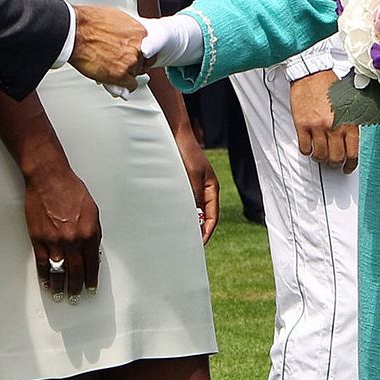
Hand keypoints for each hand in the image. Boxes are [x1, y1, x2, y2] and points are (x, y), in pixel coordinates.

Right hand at [22, 162, 102, 297]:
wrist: (49, 179)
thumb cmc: (71, 191)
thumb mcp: (92, 211)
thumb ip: (94, 233)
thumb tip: (93, 251)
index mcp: (88, 234)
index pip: (92, 264)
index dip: (91, 278)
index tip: (91, 288)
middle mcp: (72, 241)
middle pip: (76, 272)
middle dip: (77, 287)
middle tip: (76, 296)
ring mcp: (54, 241)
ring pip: (59, 271)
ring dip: (61, 286)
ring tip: (62, 295)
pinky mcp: (38, 239)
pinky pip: (42, 263)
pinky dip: (45, 276)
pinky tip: (48, 283)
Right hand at [69, 5, 146, 88]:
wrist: (74, 31)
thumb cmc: (88, 22)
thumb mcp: (115, 18)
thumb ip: (126, 30)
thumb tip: (127, 36)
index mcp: (139, 32)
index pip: (149, 48)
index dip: (139, 53)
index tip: (133, 55)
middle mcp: (138, 47)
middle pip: (142, 62)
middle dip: (130, 63)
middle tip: (117, 61)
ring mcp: (130, 62)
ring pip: (135, 74)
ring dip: (124, 73)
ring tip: (109, 67)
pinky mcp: (120, 75)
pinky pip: (130, 86)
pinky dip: (124, 86)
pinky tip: (116, 81)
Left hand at [175, 127, 218, 242]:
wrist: (174, 134)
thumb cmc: (186, 152)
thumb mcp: (193, 175)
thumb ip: (194, 195)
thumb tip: (195, 217)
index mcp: (211, 189)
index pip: (212, 216)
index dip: (207, 231)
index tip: (199, 244)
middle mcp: (202, 190)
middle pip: (202, 215)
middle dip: (196, 230)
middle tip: (186, 244)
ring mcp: (191, 187)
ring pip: (190, 210)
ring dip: (185, 221)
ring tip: (176, 234)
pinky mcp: (179, 183)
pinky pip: (180, 202)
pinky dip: (176, 211)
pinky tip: (167, 218)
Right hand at [291, 71, 358, 171]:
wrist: (312, 73)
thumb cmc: (329, 86)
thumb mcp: (349, 105)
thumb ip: (351, 123)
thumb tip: (351, 142)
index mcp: (348, 122)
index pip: (352, 153)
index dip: (350, 165)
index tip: (347, 168)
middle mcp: (334, 126)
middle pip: (336, 157)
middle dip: (334, 164)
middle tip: (333, 163)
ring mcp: (317, 127)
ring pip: (320, 155)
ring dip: (320, 159)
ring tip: (320, 156)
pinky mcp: (302, 125)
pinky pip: (305, 147)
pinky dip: (307, 151)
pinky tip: (309, 147)